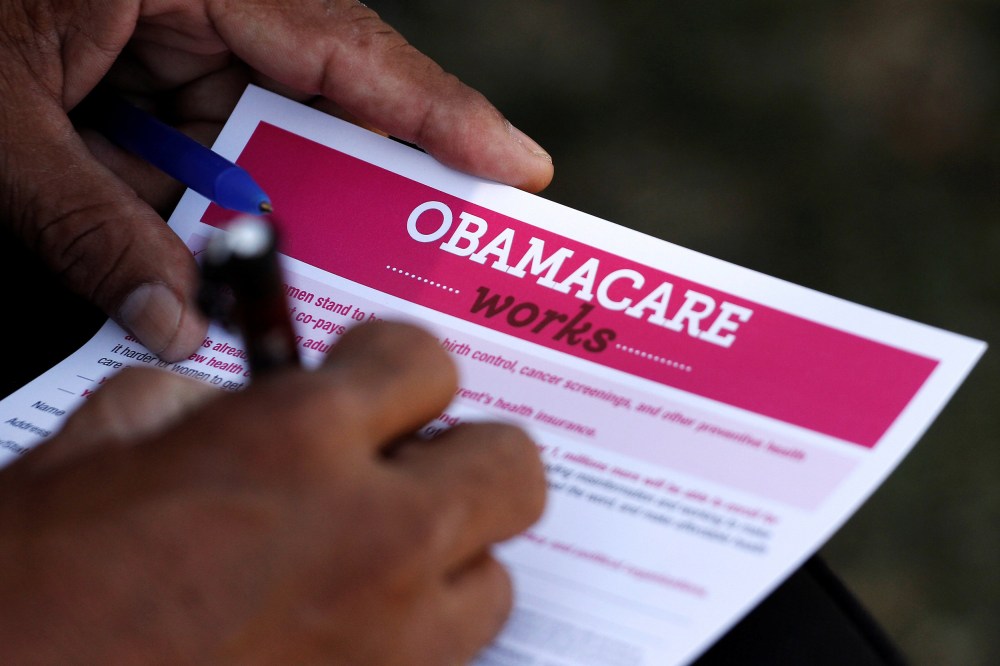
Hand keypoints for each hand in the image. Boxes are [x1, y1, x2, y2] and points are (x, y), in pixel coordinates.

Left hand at [0, 0, 552, 360]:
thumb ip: (85, 222)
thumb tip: (173, 322)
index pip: (349, 48)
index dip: (443, 113)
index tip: (517, 167)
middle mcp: (203, 0)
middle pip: (320, 105)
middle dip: (346, 193)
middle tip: (406, 264)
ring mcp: (171, 34)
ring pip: (254, 141)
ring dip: (254, 219)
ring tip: (273, 287)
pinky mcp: (141, 68)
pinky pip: (196, 147)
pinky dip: (194, 208)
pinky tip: (188, 260)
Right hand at [0, 322, 546, 663]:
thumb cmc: (33, 588)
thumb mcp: (105, 448)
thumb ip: (202, 404)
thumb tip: (241, 402)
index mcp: (296, 440)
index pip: (426, 361)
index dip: (396, 364)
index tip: (375, 379)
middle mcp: (372, 538)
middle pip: (509, 465)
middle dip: (461, 453)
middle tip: (406, 460)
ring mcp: (389, 641)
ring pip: (494, 574)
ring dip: (449, 552)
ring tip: (381, 553)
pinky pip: (451, 655)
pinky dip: (419, 629)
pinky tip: (353, 618)